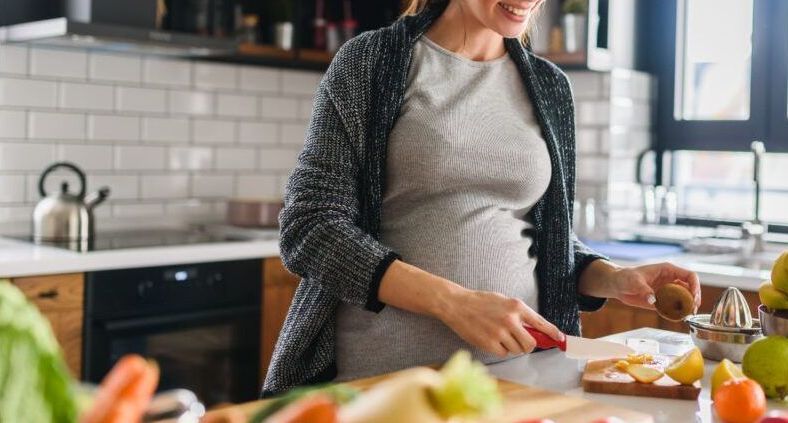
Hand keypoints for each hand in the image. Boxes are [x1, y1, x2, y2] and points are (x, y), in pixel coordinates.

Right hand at [438, 289, 563, 357]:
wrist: (457, 305)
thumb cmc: (480, 302)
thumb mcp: (503, 301)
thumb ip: (519, 314)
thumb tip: (535, 330)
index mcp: (516, 306)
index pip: (541, 323)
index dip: (553, 333)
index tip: (560, 339)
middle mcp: (510, 320)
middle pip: (531, 344)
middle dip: (527, 345)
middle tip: (520, 341)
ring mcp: (500, 332)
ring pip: (517, 350)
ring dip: (512, 347)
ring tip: (500, 336)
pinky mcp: (489, 343)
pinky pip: (504, 353)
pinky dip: (500, 350)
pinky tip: (491, 339)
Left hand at [608, 262, 700, 309]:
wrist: (617, 285)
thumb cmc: (625, 277)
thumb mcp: (634, 281)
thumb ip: (644, 290)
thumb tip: (653, 299)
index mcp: (668, 270)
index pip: (689, 276)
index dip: (695, 285)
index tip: (694, 296)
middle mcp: (670, 280)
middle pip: (690, 288)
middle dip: (694, 299)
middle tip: (692, 309)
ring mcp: (667, 291)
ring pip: (684, 299)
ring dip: (687, 307)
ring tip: (687, 315)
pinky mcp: (662, 301)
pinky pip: (674, 307)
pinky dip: (677, 312)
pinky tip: (677, 317)